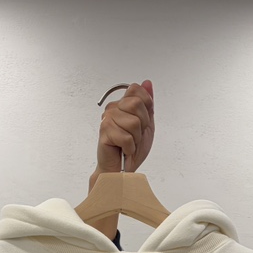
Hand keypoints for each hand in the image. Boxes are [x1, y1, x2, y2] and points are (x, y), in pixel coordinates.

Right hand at [86, 80, 154, 238]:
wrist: (121, 170)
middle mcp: (113, 109)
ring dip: (136, 139)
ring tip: (129, 144)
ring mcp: (107, 119)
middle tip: (135, 136)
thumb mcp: (147, 125)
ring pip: (133, 123)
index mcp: (122, 104)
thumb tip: (147, 82)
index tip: (143, 121)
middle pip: (137, 105)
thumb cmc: (131, 150)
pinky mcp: (104, 132)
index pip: (136, 89)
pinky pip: (126, 137)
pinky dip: (129, 148)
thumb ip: (147, 103)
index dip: (146, 105)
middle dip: (142, 125)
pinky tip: (123, 150)